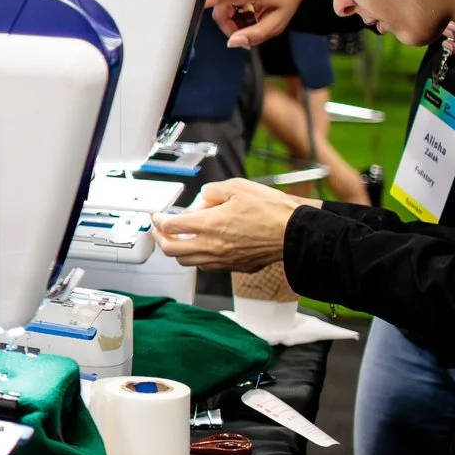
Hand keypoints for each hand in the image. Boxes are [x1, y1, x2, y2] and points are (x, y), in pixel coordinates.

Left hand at [152, 179, 311, 272]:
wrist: (296, 233)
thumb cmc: (271, 210)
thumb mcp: (238, 187)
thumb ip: (212, 191)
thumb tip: (200, 199)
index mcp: (209, 225)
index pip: (170, 226)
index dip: (158, 220)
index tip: (157, 215)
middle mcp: (212, 246)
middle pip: (171, 249)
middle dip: (160, 238)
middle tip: (160, 229)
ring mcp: (223, 260)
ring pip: (187, 261)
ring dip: (178, 250)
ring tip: (180, 238)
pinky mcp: (235, 267)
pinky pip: (206, 266)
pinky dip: (197, 258)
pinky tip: (203, 246)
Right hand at [206, 0, 303, 47]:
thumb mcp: (277, 23)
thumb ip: (255, 35)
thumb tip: (231, 43)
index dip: (205, 2)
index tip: (187, 4)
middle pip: (220, 14)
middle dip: (233, 27)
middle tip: (251, 30)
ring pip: (218, 11)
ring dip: (232, 20)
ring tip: (251, 18)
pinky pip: (218, 4)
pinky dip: (230, 12)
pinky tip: (245, 10)